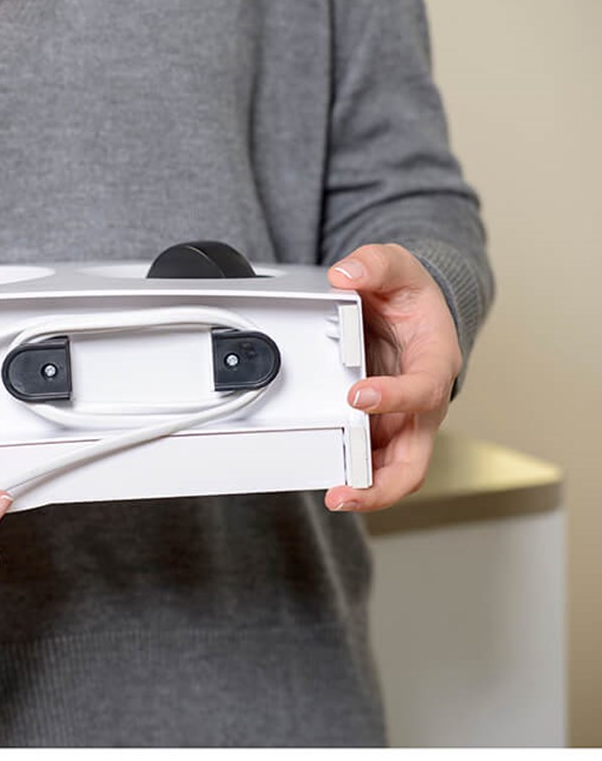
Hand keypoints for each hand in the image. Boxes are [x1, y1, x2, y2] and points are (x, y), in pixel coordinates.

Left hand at [324, 244, 462, 513]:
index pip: (425, 389)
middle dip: (384, 482)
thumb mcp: (396, 267)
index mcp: (435, 361)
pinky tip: (325, 478)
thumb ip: (374, 263)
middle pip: (416, 458)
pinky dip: (350, 473)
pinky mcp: (379, 427)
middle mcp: (421, 402)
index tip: (358, 396)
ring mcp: (400, 420)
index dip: (396, 396)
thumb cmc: (409, 298)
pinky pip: (369, 460)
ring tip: (333, 497)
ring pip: (392, 470)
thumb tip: (346, 273)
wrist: (408, 312)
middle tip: (347, 492)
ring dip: (365, 489)